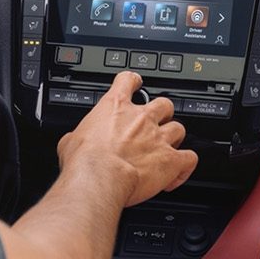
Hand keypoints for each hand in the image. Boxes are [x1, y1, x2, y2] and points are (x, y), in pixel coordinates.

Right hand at [57, 71, 198, 206]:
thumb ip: (77, 136)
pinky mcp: (171, 160)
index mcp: (115, 107)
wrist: (99, 177)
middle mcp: (141, 118)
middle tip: (155, 125)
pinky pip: (189, 158)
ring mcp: (159, 137)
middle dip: (162, 114)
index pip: (128, 81)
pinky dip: (186, 166)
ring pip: (179, 129)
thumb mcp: (70, 141)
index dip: (133, 81)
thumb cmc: (84, 160)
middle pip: (163, 104)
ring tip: (168, 150)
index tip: (135, 83)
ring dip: (175, 139)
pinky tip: (178, 174)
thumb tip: (72, 143)